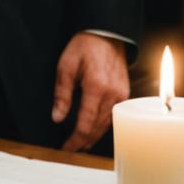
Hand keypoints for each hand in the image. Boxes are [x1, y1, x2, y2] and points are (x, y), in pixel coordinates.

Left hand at [52, 32, 128, 151]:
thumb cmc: (85, 46)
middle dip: (84, 141)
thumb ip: (62, 94)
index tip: (66, 148)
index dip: (75, 140)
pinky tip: (95, 129)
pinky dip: (103, 125)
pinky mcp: (125, 92)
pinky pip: (114, 115)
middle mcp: (112, 93)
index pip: (85, 123)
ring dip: (94, 136)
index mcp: (96, 86)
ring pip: (107, 124)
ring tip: (81, 143)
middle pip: (97, 128)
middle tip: (71, 150)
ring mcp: (121, 93)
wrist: (107, 33)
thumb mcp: (66, 66)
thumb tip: (57, 117)